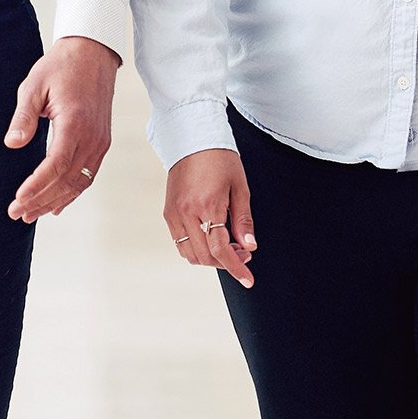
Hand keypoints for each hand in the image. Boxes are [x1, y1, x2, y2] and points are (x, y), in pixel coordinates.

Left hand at [5, 37, 119, 222]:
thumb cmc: (61, 66)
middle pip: (67, 180)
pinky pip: (89, 174)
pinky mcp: (102, 141)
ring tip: (33, 213)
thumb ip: (23, 117)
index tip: (17, 200)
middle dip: (41, 200)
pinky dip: (72, 192)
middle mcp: (92, 137)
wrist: (92, 53)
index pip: (55, 166)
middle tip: (17, 213)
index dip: (36, 187)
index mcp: (75, 123)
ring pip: (79, 182)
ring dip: (55, 200)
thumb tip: (12, 144)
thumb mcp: (34, 86)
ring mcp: (100, 141)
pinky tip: (57, 204)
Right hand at [165, 148, 255, 288]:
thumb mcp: (239, 187)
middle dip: (226, 262)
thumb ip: (243, 220)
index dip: (235, 267)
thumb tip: (249, 247)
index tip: (248, 280)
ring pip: (190, 254)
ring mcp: (174, 214)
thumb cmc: (220, 159)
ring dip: (210, 258)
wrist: (193, 138)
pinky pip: (180, 243)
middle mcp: (187, 212)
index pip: (221, 248)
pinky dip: (195, 249)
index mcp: (208, 205)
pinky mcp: (168, 212)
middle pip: (205, 256)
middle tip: (243, 253)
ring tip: (227, 245)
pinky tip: (210, 238)